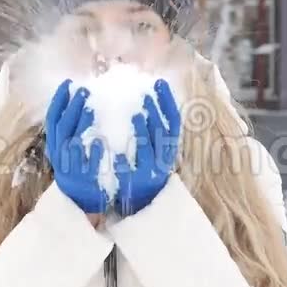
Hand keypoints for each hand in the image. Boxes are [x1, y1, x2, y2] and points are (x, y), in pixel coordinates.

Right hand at [45, 80, 108, 213]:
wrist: (85, 205)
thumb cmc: (82, 172)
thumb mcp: (73, 153)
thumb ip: (75, 133)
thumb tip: (82, 103)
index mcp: (57, 148)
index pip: (53, 121)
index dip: (59, 101)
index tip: (68, 84)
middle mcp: (61, 158)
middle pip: (63, 129)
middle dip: (72, 108)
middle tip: (85, 91)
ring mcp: (71, 170)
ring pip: (72, 145)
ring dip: (80, 126)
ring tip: (91, 107)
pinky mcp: (85, 183)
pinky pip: (87, 167)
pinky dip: (91, 154)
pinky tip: (99, 142)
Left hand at [114, 80, 180, 215]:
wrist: (139, 203)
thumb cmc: (143, 168)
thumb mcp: (151, 148)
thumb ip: (149, 128)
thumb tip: (141, 96)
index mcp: (167, 149)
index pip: (173, 122)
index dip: (167, 102)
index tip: (159, 82)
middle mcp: (162, 160)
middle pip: (162, 133)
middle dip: (155, 113)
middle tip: (144, 96)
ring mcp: (148, 172)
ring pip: (149, 149)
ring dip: (143, 132)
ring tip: (136, 114)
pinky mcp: (133, 184)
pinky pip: (128, 169)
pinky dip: (123, 159)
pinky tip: (113, 149)